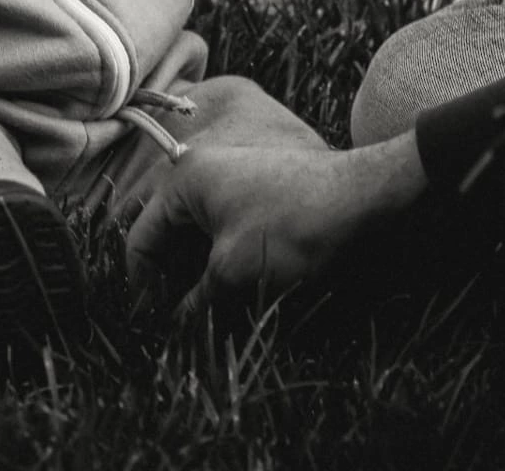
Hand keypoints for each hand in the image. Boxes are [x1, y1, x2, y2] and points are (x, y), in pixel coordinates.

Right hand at [125, 135, 427, 314]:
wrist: (364, 201)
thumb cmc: (292, 229)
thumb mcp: (233, 272)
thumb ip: (193, 303)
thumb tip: (169, 332)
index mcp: (184, 178)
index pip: (140, 238)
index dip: (140, 288)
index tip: (147, 330)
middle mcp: (201, 172)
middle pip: (165, 237)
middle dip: (166, 283)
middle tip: (171, 327)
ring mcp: (231, 182)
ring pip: (194, 239)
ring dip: (193, 278)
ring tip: (199, 319)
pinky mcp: (256, 197)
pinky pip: (220, 233)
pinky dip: (217, 264)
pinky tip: (227, 296)